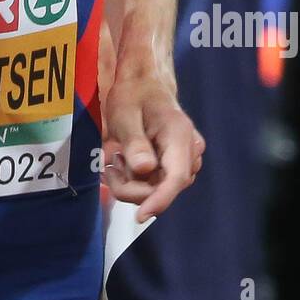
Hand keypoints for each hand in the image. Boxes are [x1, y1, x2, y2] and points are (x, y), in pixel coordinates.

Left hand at [102, 76, 203, 222]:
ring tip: (116, 161)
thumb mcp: (124, 115)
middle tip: (110, 169)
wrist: (144, 83)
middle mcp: (190, 149)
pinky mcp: (179, 164)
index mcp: (179, 134)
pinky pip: (161, 184)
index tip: (140, 216)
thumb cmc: (133, 95)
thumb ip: (134, 142)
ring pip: (162, 189)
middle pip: (166, 187)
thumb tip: (144, 170)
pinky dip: (140, 181)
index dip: (159, 200)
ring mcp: (187, 157)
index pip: (176, 177)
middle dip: (134, 187)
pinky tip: (126, 163)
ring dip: (135, 184)